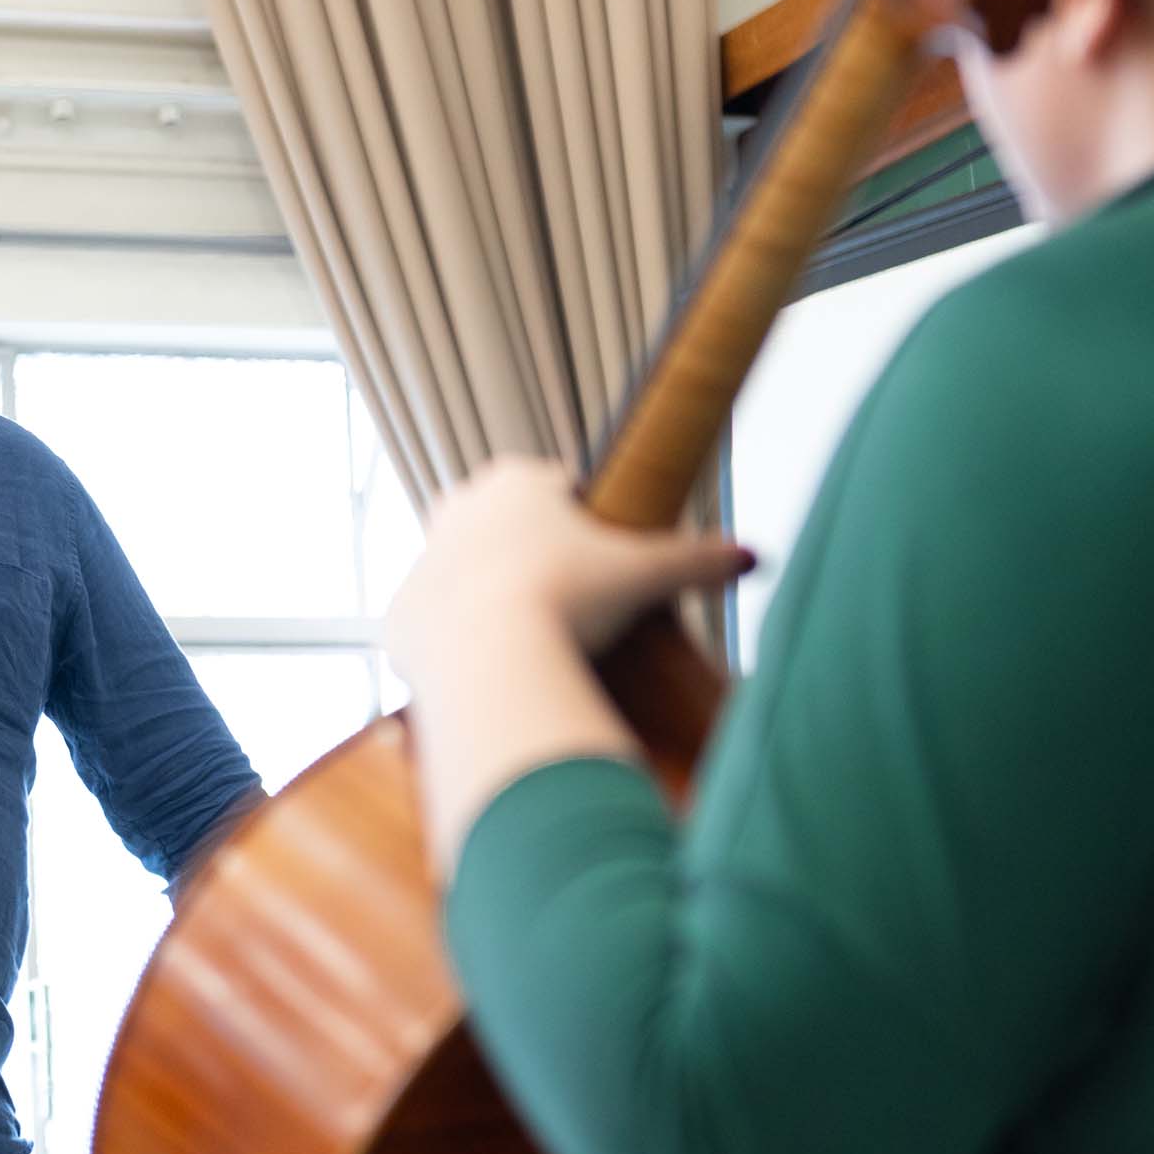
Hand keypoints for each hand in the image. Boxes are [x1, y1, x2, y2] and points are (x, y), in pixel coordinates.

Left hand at [385, 460, 752, 677]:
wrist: (488, 657)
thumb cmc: (569, 600)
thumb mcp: (646, 575)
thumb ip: (699, 559)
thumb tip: (755, 556)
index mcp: (516, 482)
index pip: (557, 486)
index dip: (586, 518)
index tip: (604, 556)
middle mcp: (459, 509)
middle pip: (503, 524)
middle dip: (533, 553)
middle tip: (571, 599)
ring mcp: (424, 561)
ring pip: (463, 573)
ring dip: (491, 598)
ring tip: (531, 639)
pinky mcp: (399, 616)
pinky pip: (432, 627)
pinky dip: (457, 647)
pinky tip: (488, 671)